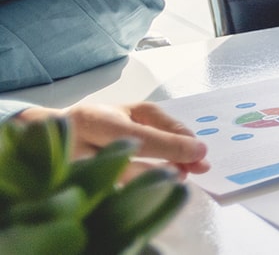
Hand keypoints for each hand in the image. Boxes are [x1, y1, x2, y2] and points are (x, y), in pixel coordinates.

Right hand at [16, 102, 209, 178]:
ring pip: (118, 185)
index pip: (137, 135)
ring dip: (153, 183)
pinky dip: (135, 194)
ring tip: (175, 177)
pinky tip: (152, 189)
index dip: (171, 146)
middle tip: (192, 170)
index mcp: (94, 120)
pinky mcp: (72, 193)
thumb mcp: (132, 114)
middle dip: (165, 167)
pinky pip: (110, 198)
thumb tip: (196, 150)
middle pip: (125, 163)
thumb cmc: (100, 123)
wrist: (45, 138)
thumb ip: (165, 127)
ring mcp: (71, 174)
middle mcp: (76, 148)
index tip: (200, 152)